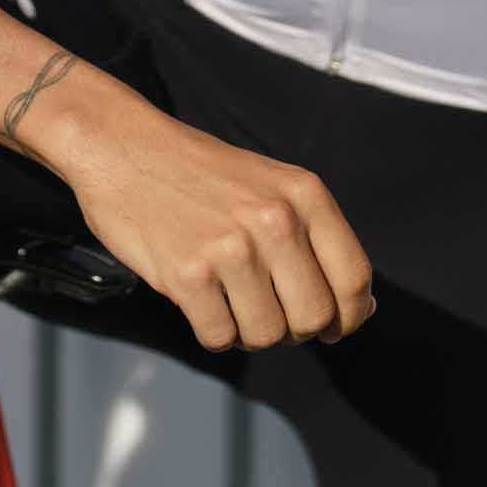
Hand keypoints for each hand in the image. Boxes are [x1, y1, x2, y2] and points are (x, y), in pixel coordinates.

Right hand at [64, 84, 375, 351]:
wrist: (125, 149)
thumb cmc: (202, 174)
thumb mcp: (272, 184)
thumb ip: (315, 237)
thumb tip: (361, 306)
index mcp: (304, 194)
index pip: (354, 277)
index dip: (350, 315)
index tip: (334, 326)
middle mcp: (274, 219)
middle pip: (314, 317)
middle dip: (296, 329)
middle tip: (272, 312)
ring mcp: (231, 248)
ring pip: (268, 335)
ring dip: (250, 330)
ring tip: (230, 298)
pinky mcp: (187, 275)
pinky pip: (220, 338)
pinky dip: (213, 330)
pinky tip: (200, 297)